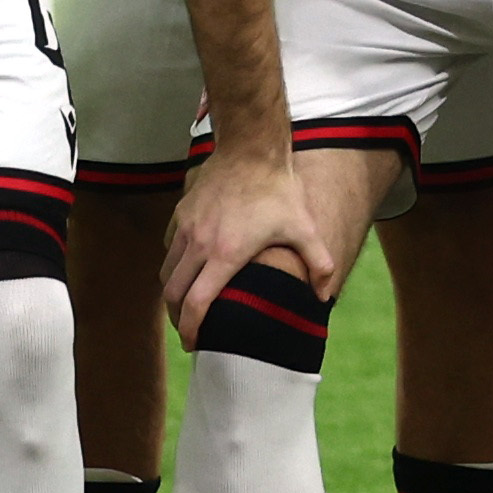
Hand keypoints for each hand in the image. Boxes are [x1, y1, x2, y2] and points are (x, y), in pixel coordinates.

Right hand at [162, 144, 330, 340]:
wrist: (250, 148)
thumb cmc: (278, 190)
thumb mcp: (304, 227)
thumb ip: (320, 264)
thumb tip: (325, 297)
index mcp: (225, 254)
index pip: (196, 304)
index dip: (190, 329)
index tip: (194, 343)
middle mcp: (199, 244)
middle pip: (173, 295)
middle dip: (177, 319)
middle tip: (189, 330)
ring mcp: (186, 228)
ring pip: (167, 273)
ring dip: (173, 294)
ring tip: (185, 306)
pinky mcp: (181, 214)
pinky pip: (169, 249)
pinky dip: (173, 266)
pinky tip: (188, 270)